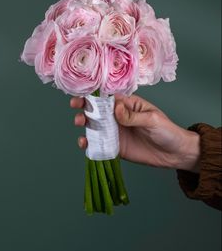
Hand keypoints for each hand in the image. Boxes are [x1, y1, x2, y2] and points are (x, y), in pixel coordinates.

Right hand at [70, 94, 200, 172]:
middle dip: (84, 108)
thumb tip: (116, 108)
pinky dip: (89, 144)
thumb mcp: (152, 120)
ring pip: (95, 126)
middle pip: (97, 110)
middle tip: (76, 108)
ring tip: (79, 124)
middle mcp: (119, 117)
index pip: (108, 98)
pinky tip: (84, 143)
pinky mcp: (115, 147)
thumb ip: (133, 116)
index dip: (94, 96)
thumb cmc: (167, 131)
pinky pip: (99, 144)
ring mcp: (116, 132)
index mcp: (128, 105)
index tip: (82, 96)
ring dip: (84, 124)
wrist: (174, 154)